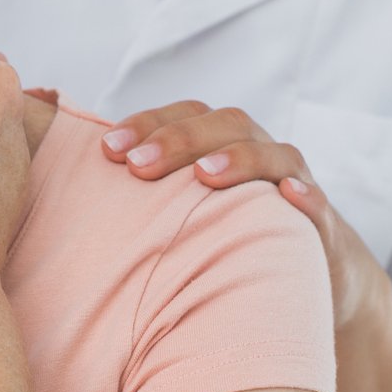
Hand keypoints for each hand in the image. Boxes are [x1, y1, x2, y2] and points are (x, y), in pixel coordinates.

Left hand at [100, 99, 388, 330]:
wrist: (316, 276)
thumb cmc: (232, 235)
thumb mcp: (190, 209)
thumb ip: (146, 187)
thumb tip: (67, 170)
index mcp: (221, 144)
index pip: (183, 115)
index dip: (147, 124)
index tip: (106, 150)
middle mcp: (259, 153)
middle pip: (225, 125)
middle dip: (181, 139)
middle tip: (139, 166)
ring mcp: (295, 184)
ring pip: (274, 155)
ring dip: (239, 159)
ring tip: (205, 175)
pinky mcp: (324, 226)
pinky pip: (320, 205)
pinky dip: (306, 196)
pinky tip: (291, 197)